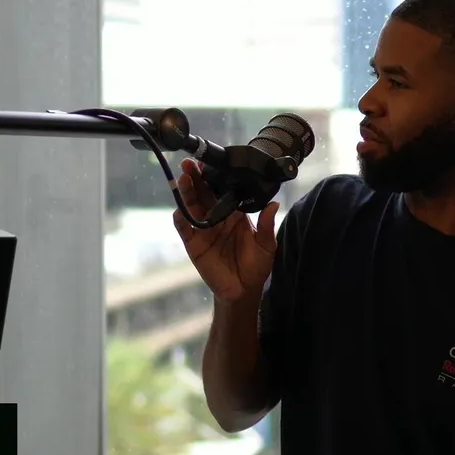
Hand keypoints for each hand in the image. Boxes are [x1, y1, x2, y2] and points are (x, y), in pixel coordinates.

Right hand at [172, 157, 279, 302]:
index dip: (216, 177)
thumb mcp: (266, 246)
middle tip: (191, 164)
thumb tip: (274, 204)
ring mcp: (203, 229)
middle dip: (196, 178)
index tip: (213, 163)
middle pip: (203, 193)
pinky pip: (184, 227)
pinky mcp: (193, 243)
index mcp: (234, 214)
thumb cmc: (256, 267)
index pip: (222, 191)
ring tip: (184, 178)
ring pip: (191, 206)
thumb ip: (267, 225)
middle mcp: (217, 218)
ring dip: (186, 192)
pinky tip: (181, 210)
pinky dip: (181, 218)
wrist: (243, 290)